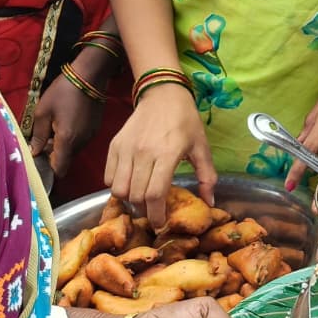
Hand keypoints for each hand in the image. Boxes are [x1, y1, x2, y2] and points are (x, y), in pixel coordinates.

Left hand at [29, 68, 104, 179]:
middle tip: (43, 141)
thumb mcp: (43, 111)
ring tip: (54, 129)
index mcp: (67, 139)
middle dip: (54, 155)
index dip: (50, 172)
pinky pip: (81, 139)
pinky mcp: (96, 127)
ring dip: (64, 146)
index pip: (60, 169)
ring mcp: (91, 134)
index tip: (40, 164)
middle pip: (66, 159)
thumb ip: (38, 135)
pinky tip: (67, 122)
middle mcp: (82, 141)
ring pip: (74, 150)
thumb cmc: (63, 92)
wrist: (90, 74)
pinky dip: (72, 137)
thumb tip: (35, 152)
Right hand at [104, 85, 215, 225]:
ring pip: (118, 189)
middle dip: (144, 210)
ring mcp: (126, 149)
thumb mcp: (201, 146)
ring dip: (129, 200)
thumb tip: (209, 202)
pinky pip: (107, 177)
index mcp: (167, 153)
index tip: (160, 222)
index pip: (155, 194)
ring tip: (141, 198)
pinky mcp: (114, 146)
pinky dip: (116, 186)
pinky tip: (130, 183)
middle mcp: (144, 152)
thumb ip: (206, 176)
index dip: (156, 214)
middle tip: (152, 212)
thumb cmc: (186, 121)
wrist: (163, 94)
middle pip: (136, 195)